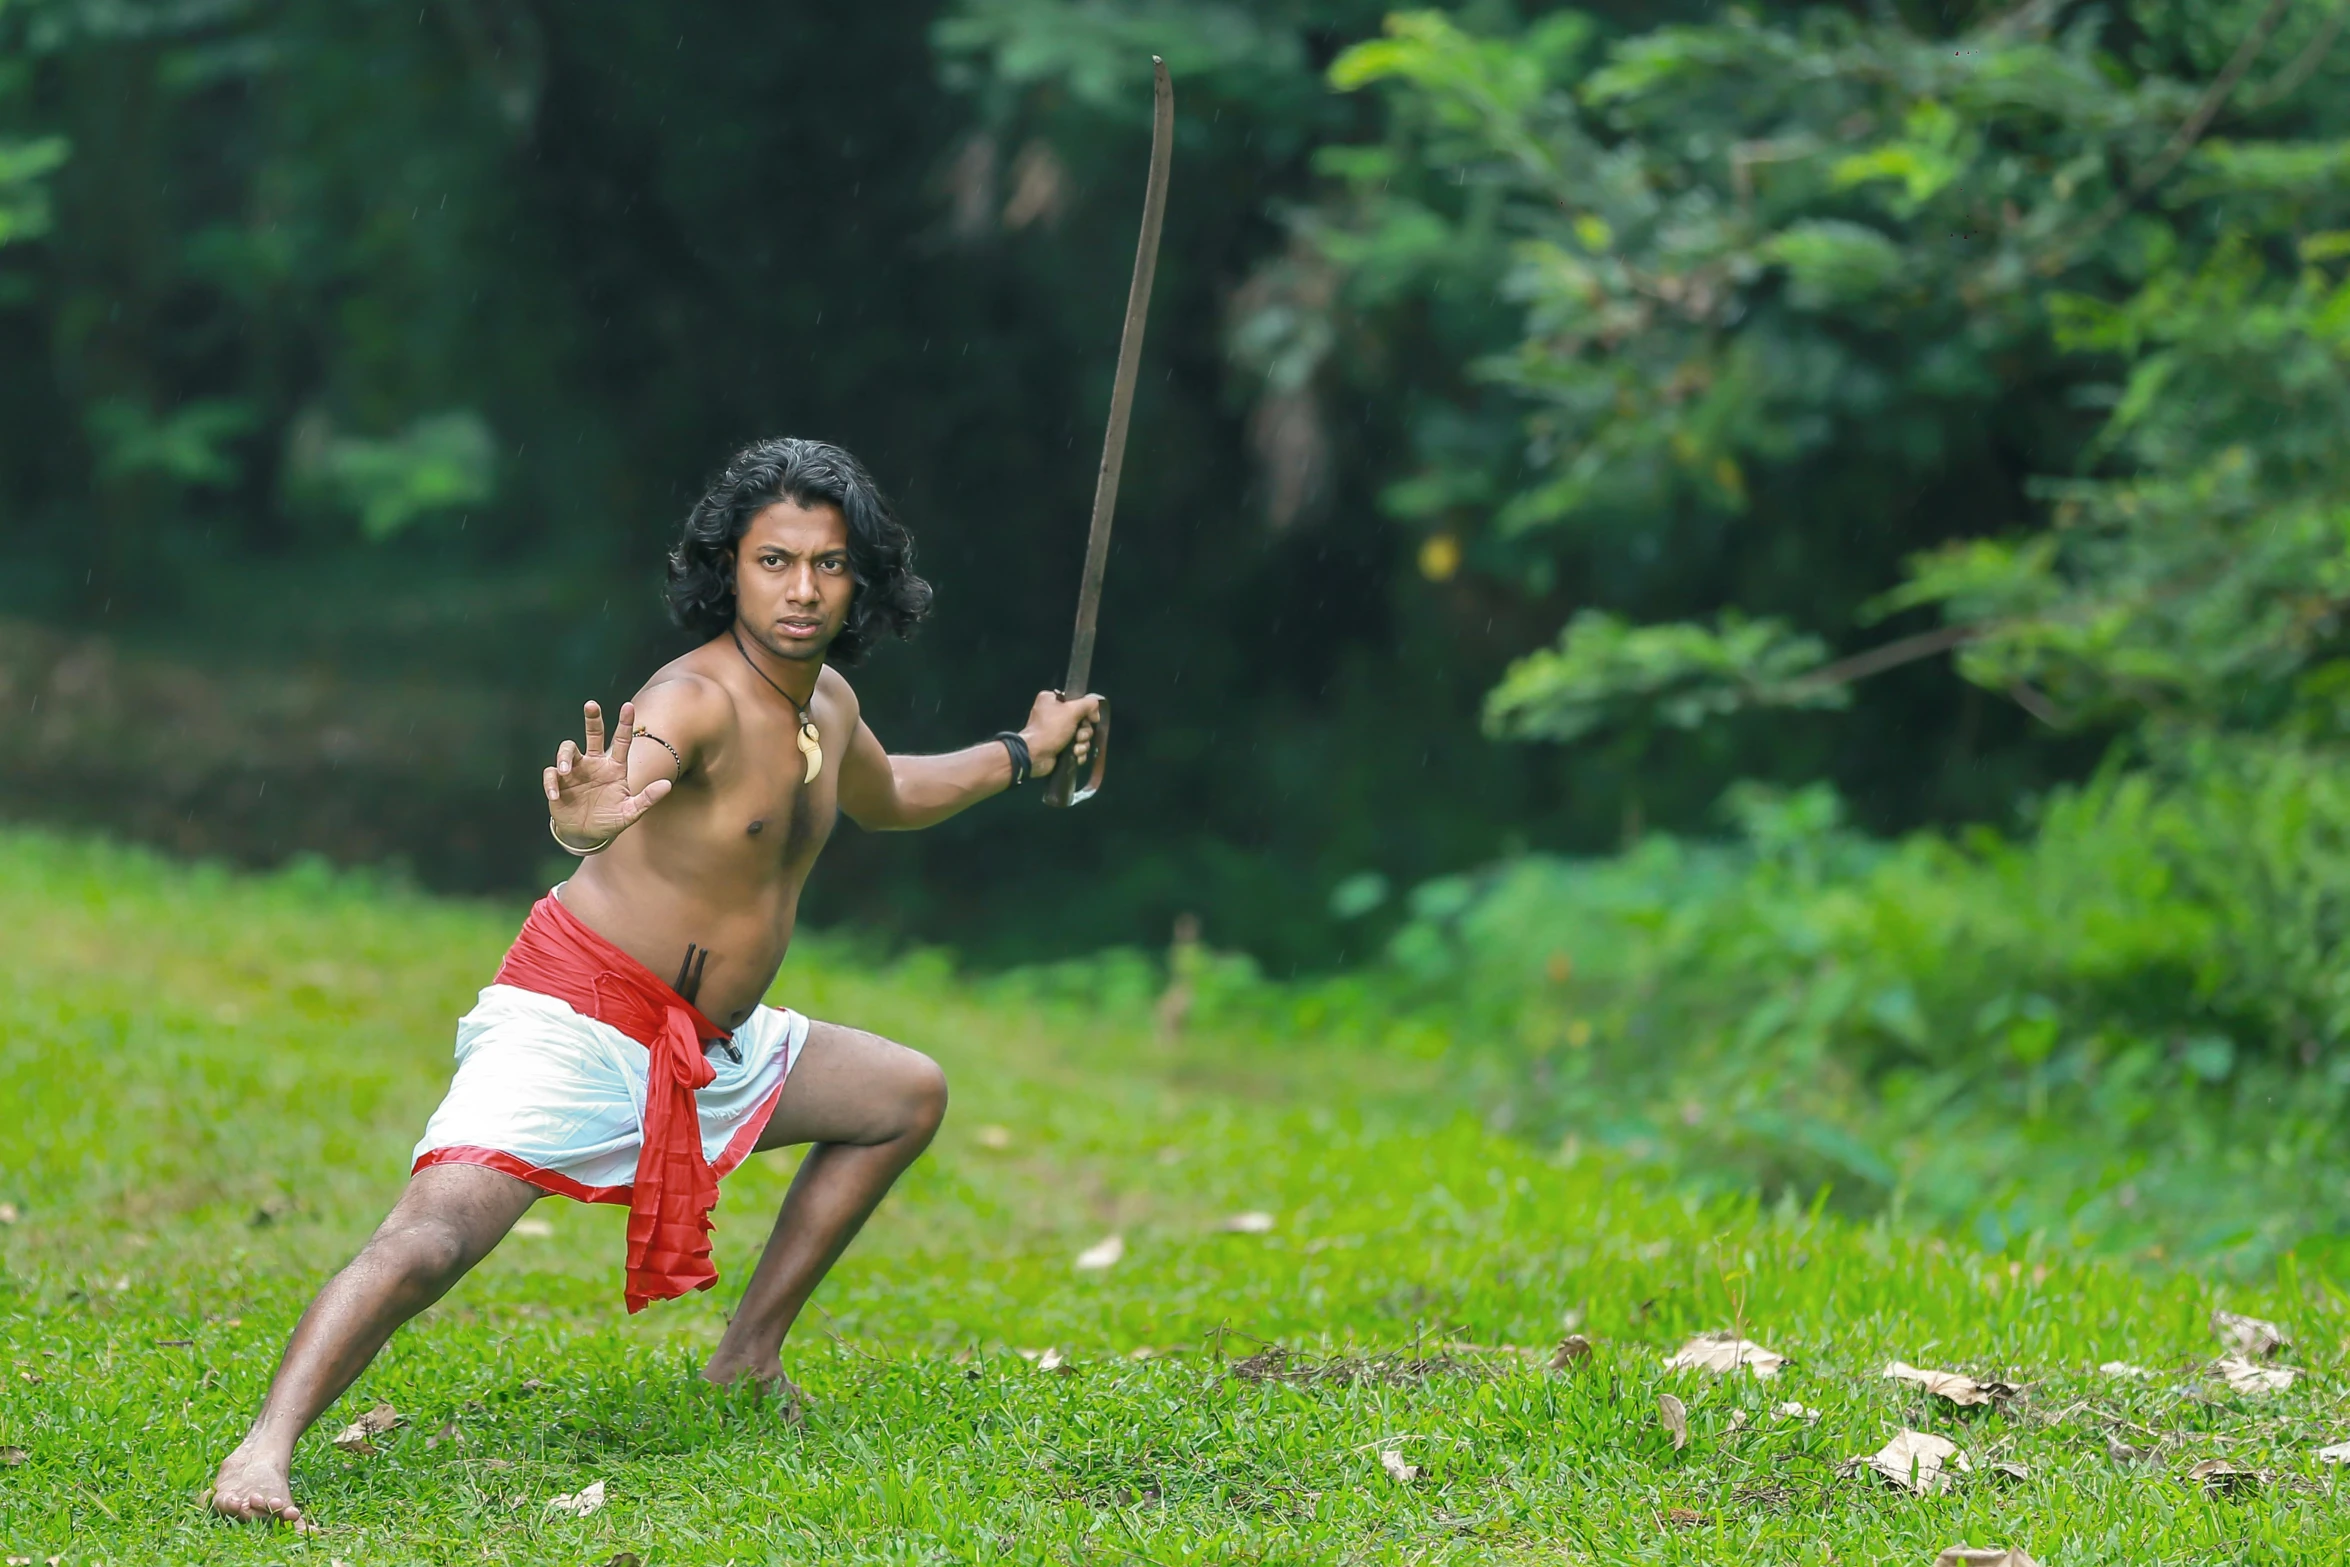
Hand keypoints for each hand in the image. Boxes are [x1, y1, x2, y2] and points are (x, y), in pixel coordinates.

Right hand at [543, 700, 671, 847]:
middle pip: (593, 734)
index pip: (622, 741)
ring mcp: (575, 771)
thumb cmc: (610, 819)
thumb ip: (647, 799)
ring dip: (565, 757)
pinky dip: (551, 783)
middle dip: (592, 719)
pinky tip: (555, 794)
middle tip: (591, 705)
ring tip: (565, 770)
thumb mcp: (630, 812)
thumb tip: (667, 785)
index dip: (625, 724)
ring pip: (568, 750)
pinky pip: (551, 775)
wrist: (586, 834)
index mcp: (614, 767)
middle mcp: (595, 764)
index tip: (629, 706)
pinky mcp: (558, 782)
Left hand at [1020, 690, 1101, 777]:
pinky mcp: (1058, 747)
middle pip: (1081, 720)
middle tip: (1079, 737)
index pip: (1077, 701)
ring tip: (1076, 749)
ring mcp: (1055, 732)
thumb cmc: (1051, 729)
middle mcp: (1052, 714)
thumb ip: (1088, 704)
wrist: (1034, 756)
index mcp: (1051, 700)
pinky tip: (1075, 756)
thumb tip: (1095, 712)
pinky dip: (1078, 752)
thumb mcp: (1071, 710)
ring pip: (1080, 736)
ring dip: (1082, 744)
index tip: (1091, 719)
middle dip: (1084, 732)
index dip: (1086, 711)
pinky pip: (1076, 747)